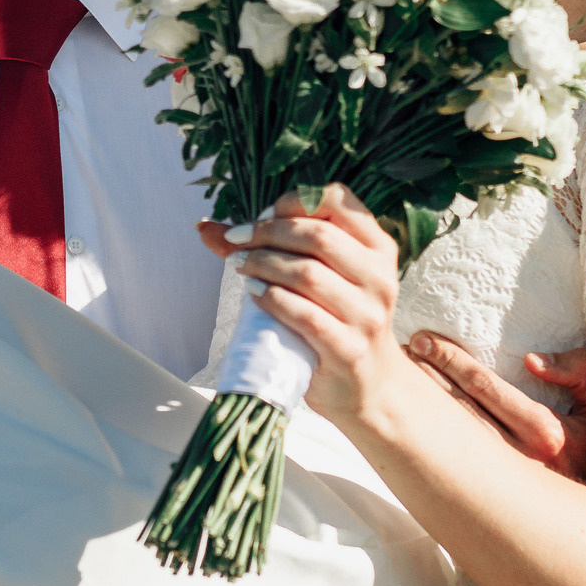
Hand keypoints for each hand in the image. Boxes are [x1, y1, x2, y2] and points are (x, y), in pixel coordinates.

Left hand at [192, 184, 410, 427]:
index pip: (337, 201)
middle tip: (237, 243)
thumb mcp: (319, 277)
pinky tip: (253, 293)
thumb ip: (269, 247)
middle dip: (267, 233)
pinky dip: (271, 299)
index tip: (262, 216)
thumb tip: (205, 227)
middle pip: (318, 235)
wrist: (366, 385)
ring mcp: (368, 315)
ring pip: (307, 273)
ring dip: (263, 264)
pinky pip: (304, 315)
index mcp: (377, 248)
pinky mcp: (349, 349)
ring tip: (239, 266)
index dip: (293, 202)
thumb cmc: (336, 320)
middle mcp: (379, 277)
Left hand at [408, 333, 585, 485]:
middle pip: (459, 412)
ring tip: (401, 377)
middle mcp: (521, 460)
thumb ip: (576, 370)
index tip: (424, 340)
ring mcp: (506, 481)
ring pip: (452, 438)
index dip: (451, 362)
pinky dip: (432, 437)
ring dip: (424, 405)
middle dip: (426, 379)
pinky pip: (456, 462)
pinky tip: (414, 417)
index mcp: (546, 433)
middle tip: (400, 353)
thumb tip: (531, 361)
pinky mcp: (497, 495)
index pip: (486, 389)